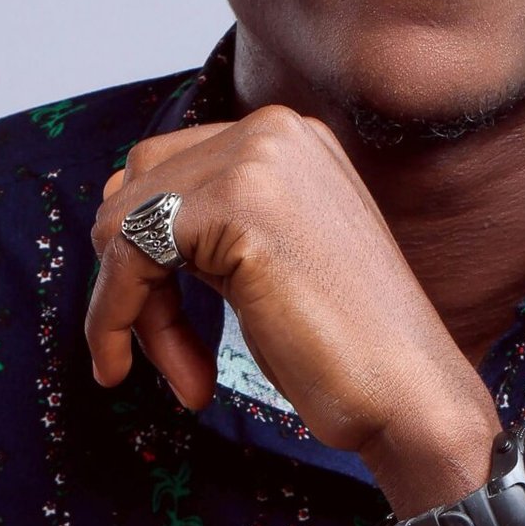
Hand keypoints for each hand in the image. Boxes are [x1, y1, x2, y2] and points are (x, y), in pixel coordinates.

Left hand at [87, 108, 499, 496]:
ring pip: (121, 221)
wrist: (411, 395)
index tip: (165, 328)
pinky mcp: (235, 204)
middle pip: (136, 189)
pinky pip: (126, 253)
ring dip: (128, 310)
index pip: (165, 170)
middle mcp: (274, 130)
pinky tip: (143, 371)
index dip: (145, 254)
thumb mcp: (268, 260)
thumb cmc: (346, 348)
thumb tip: (117, 210)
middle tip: (170, 357)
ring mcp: (256, 158)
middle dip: (133, 279)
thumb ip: (209, 224)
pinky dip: (114, 318)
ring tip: (179, 375)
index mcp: (289, 138)